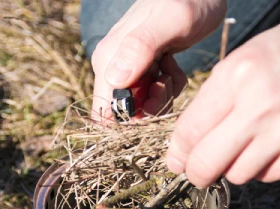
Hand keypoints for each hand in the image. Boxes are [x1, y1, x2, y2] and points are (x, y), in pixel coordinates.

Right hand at [90, 0, 226, 119]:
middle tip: (168, 82)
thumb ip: (140, 46)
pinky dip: (168, 87)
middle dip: (151, 106)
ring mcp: (126, 68)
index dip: (132, 116)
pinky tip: (173, 66)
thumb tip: (114, 79)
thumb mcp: (171, 20)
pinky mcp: (142, 69)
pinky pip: (152, 95)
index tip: (156, 97)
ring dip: (162, 96)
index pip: (106, 110)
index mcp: (109, 58)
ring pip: (140, 106)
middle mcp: (111, 66)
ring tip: (172, 69)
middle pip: (125, 113)